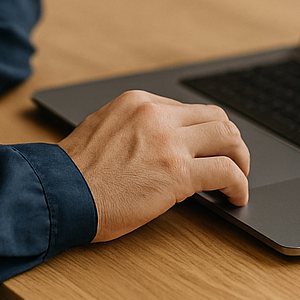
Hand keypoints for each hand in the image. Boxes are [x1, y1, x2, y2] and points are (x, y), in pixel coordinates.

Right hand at [58, 90, 249, 241]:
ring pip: (228, 139)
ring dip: (240, 160)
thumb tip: (155, 145)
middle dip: (231, 141)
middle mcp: (156, 114)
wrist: (58, 193)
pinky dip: (239, 185)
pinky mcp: (177, 173)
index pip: (188, 109)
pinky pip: (226, 172)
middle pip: (215, 118)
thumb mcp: (102, 130)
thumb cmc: (73, 173)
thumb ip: (132, 129)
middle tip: (234, 161)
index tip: (208, 149)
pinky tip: (236, 198)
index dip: (204, 132)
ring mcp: (169, 142)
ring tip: (239, 179)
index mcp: (137, 102)